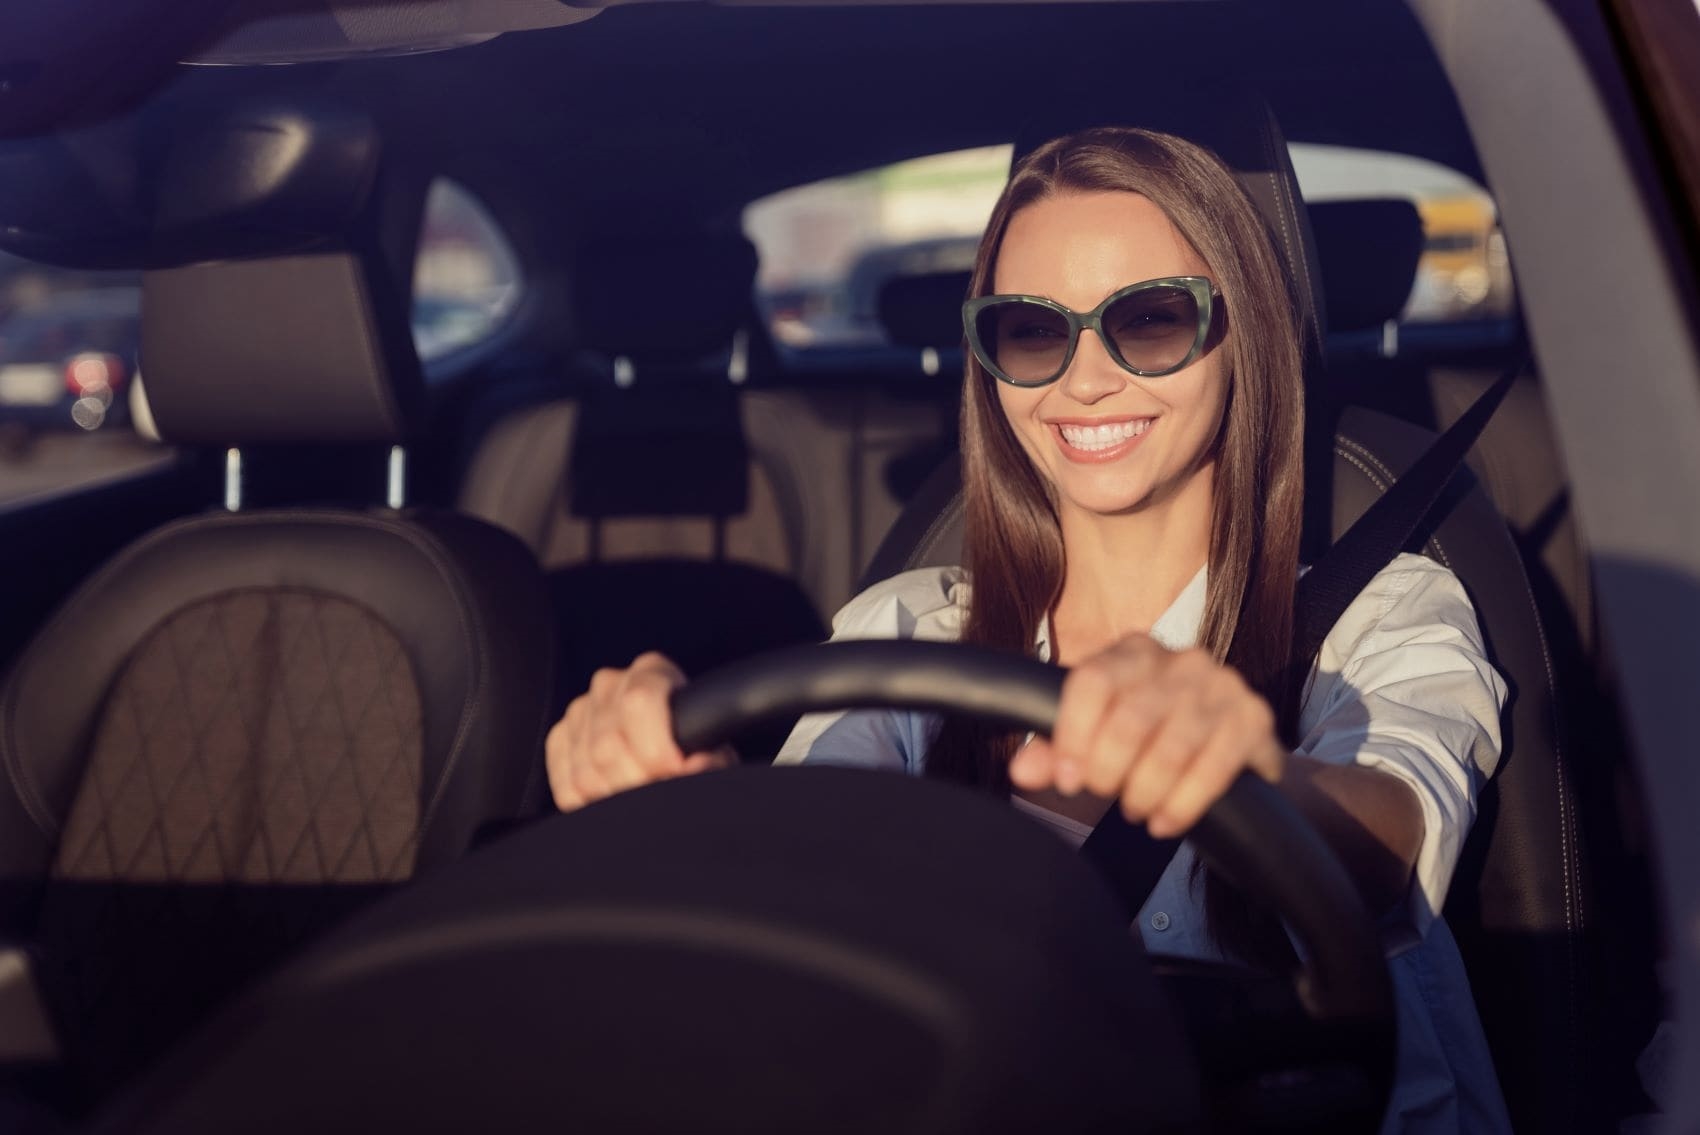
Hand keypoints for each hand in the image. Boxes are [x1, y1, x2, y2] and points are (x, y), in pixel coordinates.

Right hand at [546, 651, 734, 812]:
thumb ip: (711, 759)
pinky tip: (618, 797)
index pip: (638, 701)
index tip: (674, 771)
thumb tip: (695, 766)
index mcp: (650, 672)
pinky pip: (567, 785)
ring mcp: (579, 711)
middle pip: (609, 744)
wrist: (671, 753)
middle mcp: (609, 684)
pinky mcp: (559, 740)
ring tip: (644, 799)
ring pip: (586, 771)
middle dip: (637, 781)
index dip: (655, 746)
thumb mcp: (712, 750)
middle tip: (661, 796)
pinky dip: (593, 804)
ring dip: (616, 797)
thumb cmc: (693, 747)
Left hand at [1009, 636, 1284, 837]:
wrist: (1227, 746)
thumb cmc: (1147, 739)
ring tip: (1136, 812)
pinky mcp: (1254, 718)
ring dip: (1146, 791)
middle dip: (1109, 770)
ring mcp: (1222, 685)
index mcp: (1132, 652)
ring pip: (1173, 746)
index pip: (1092, 682)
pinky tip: (1166, 822)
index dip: (1072, 735)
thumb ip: (1056, 751)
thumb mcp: (1097, 738)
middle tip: (1105, 795)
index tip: (1066, 779)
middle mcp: (1180, 659)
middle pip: (1130, 718)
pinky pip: (1216, 766)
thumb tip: (1022, 771)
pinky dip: (1185, 802)